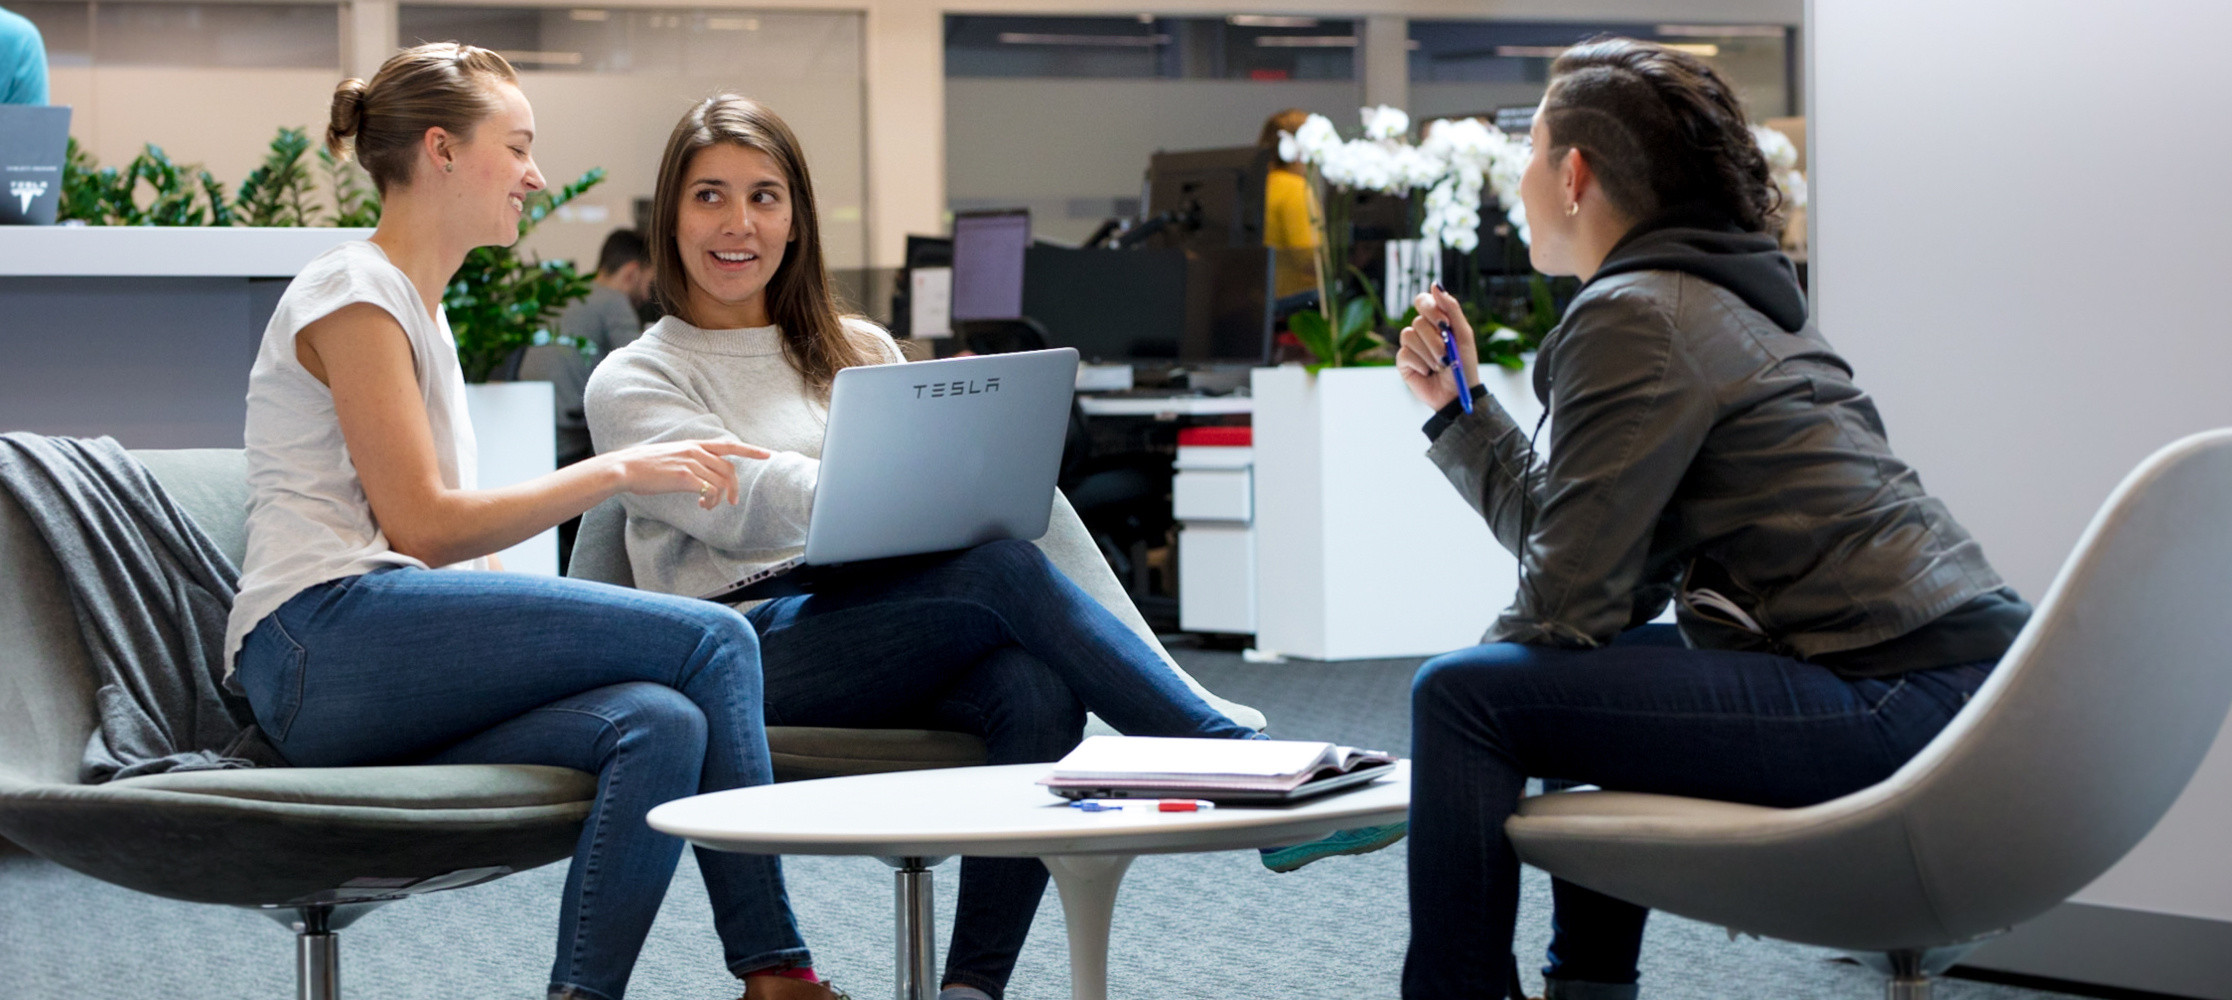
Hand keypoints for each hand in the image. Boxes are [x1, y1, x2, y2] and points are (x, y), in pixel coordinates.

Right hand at [608, 439, 772, 509]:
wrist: (626, 467)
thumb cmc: (646, 465)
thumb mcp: (673, 455)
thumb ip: (692, 460)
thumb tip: (703, 475)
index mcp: (695, 444)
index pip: (729, 445)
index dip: (751, 451)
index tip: (768, 454)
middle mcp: (696, 451)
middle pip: (729, 469)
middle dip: (735, 488)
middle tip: (731, 502)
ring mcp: (691, 463)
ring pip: (721, 482)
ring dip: (719, 498)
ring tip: (708, 506)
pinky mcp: (684, 477)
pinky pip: (709, 490)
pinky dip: (711, 501)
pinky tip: (702, 506)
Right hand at [1393, 284, 1478, 410]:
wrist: (1458, 394)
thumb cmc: (1464, 364)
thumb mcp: (1464, 334)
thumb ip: (1451, 308)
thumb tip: (1435, 284)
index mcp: (1436, 320)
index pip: (1422, 300)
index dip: (1431, 309)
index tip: (1445, 324)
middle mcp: (1421, 330)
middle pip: (1418, 320)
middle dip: (1435, 338)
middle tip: (1446, 351)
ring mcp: (1411, 345)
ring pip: (1409, 335)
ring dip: (1430, 353)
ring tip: (1440, 365)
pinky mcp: (1403, 361)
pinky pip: (1405, 353)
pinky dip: (1421, 364)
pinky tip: (1427, 372)